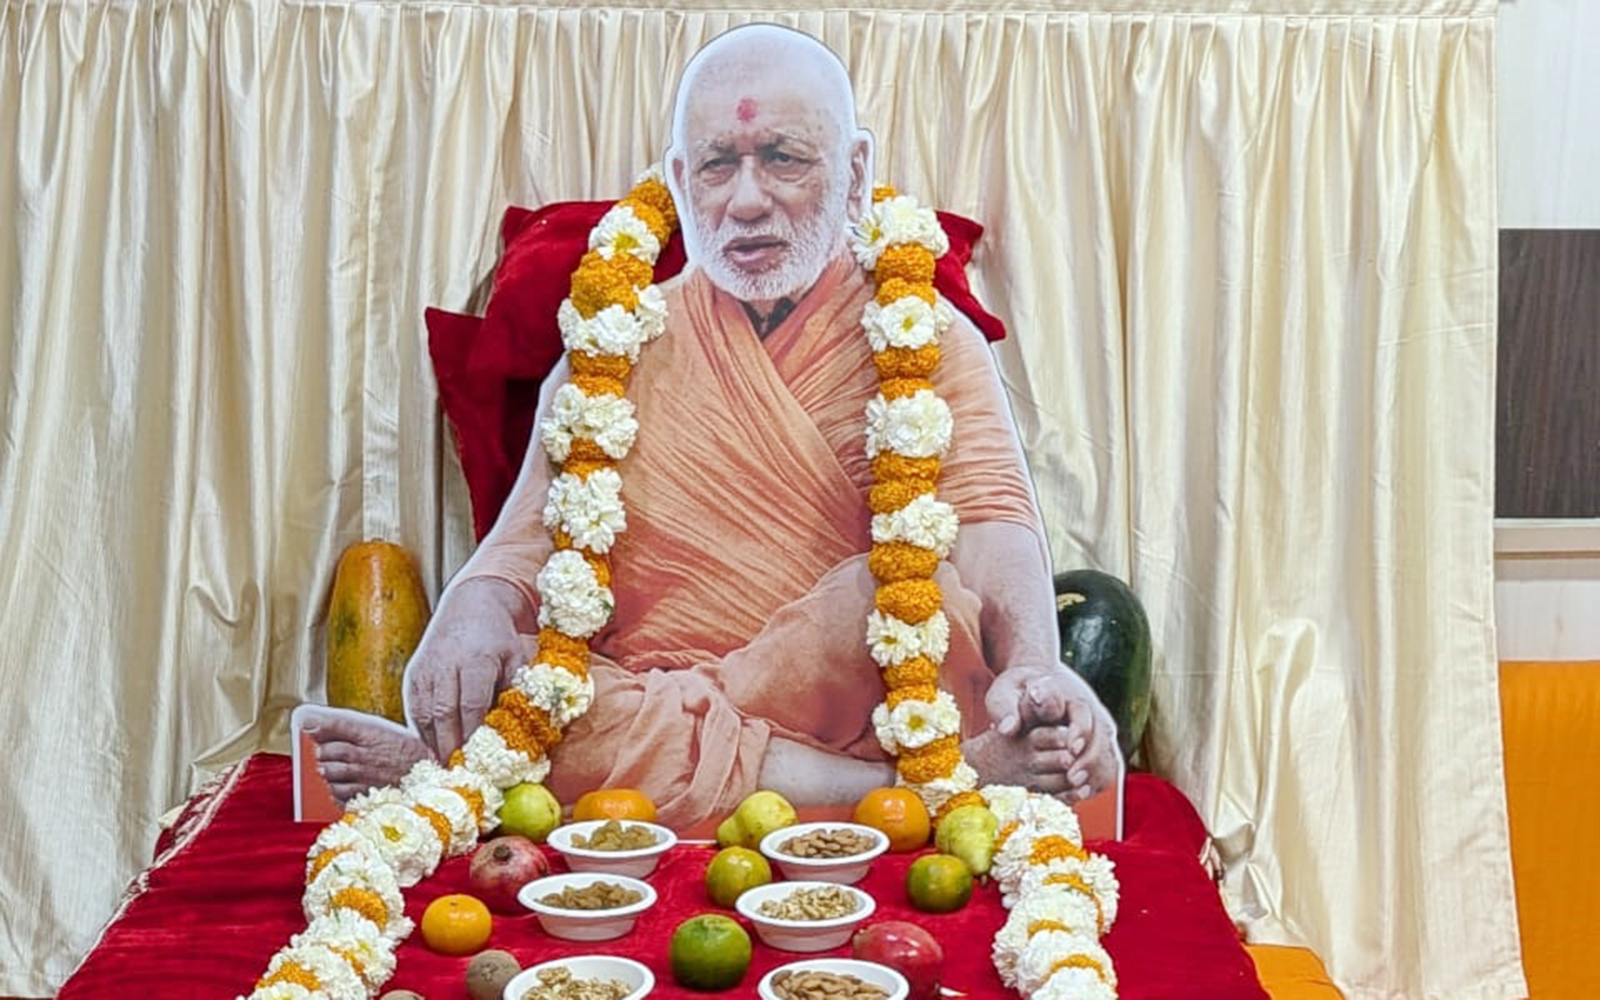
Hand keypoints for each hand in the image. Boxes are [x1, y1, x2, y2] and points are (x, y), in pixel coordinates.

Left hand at [300, 708, 432, 803]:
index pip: (340, 726)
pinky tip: (336, 786)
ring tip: (325, 770)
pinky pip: (340, 795)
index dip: (320, 724)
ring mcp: (365, 778)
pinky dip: (333, 791)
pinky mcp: (366, 796)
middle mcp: (366, 756)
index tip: (305, 723)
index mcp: (373, 735)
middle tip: (317, 752)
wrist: (429, 776)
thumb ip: (358, 729)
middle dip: (319, 752)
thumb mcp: (387, 731)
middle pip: (329, 752)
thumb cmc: (407, 752)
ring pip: (331, 775)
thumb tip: (326, 728)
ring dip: (324, 772)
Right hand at [404, 578, 527, 758]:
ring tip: (448, 769)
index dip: (473, 735)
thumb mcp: (518, 659)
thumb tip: (522, 732)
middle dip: (451, 747)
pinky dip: (424, 733)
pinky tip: (435, 750)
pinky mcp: (413, 675)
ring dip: (435, 744)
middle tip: (461, 775)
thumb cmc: (500, 639)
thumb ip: (516, 693)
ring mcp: (425, 669)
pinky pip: (414, 710)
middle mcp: (446, 664)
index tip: (479, 761)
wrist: (470, 606)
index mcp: (476, 659)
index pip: (471, 705)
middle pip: (444, 714)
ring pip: (425, 715)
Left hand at [980, 666, 1120, 799]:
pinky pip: (1107, 765)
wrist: (1034, 685)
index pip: (1081, 711)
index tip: (1072, 748)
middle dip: (1090, 759)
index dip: (1079, 731)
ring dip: (1096, 773)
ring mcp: (1096, 727)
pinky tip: (1080, 794)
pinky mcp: (1099, 744)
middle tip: (1073, 778)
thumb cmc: (1017, 690)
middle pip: (1101, 735)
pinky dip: (1098, 780)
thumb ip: (1005, 708)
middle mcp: (1088, 708)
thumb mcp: (1004, 693)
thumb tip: (1007, 728)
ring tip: (1078, 791)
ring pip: (1107, 752)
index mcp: (1068, 693)